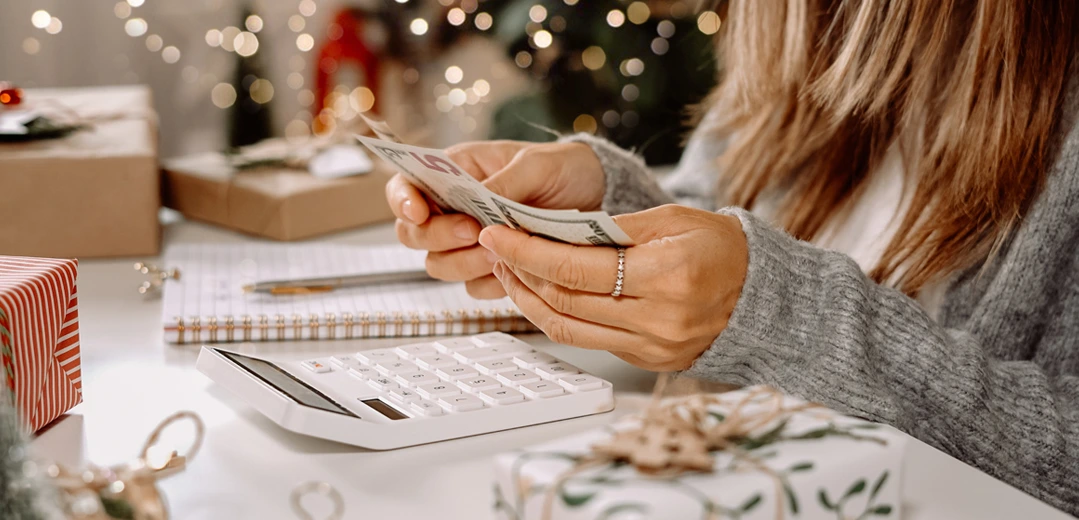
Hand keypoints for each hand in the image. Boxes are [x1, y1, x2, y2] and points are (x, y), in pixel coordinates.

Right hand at [385, 140, 605, 298]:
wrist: (595, 194)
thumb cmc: (561, 167)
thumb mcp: (536, 165)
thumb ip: (504, 182)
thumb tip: (478, 200)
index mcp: (454, 173)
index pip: (405, 187)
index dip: (402, 202)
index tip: (419, 212)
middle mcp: (453, 210)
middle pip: (413, 234)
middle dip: (438, 237)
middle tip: (473, 231)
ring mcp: (469, 243)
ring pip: (439, 265)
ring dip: (464, 263)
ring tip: (500, 252)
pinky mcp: (490, 269)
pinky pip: (473, 288)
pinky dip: (490, 283)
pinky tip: (514, 268)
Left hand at [479, 204, 748, 371]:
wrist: (762, 295)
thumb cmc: (720, 247)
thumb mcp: (673, 219)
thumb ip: (614, 226)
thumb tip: (554, 229)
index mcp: (667, 276)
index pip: (576, 268)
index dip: (528, 251)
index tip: (496, 233)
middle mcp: (658, 319)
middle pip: (565, 300)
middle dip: (520, 271)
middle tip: (494, 246)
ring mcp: (652, 345)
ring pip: (568, 326)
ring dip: (529, 298)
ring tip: (509, 269)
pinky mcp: (647, 361)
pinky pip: (586, 340)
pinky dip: (556, 316)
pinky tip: (541, 293)